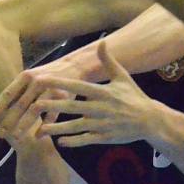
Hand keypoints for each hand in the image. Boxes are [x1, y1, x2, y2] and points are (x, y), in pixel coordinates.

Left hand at [0, 57, 79, 142]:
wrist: (75, 65)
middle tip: (0, 134)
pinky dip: (45, 125)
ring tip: (16, 137)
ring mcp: (50, 88)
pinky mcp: (63, 96)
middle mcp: (37, 81)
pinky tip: (39, 134)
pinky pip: (52, 114)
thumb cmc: (49, 74)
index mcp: (26, 76)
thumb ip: (19, 89)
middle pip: (20, 104)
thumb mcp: (32, 76)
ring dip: (24, 124)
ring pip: (34, 109)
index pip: (8, 93)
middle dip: (9, 121)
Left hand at [36, 42, 154, 145]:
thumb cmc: (134, 96)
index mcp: (103, 92)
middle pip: (73, 107)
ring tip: (40, 130)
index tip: (42, 80)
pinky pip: (86, 139)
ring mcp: (102, 124)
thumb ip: (108, 61)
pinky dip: (73, 141)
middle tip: (33, 106)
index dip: (59, 83)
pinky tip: (60, 142)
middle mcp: (101, 108)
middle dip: (53, 107)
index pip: (77, 86)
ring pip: (76, 126)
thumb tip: (102, 41)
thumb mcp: (122, 76)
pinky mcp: (104, 137)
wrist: (150, 120)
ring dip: (58, 128)